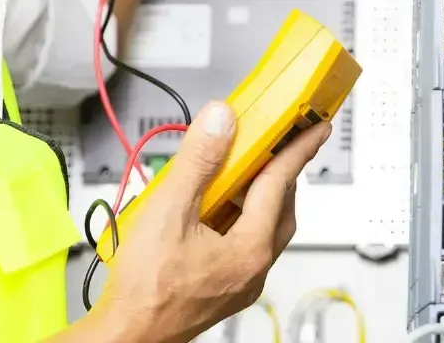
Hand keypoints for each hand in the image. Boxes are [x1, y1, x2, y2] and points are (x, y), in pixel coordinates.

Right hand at [87, 101, 331, 342]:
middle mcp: (252, 269)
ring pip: (260, 228)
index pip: (281, 184)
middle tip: (270, 143)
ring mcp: (240, 282)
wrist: (128, 335)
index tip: (316, 128)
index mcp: (250, 250)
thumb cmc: (146, 289)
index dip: (298, 149)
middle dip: (276, 173)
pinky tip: (207, 209)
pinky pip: (241, 244)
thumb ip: (198, 161)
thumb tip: (221, 122)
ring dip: (252, 196)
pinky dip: (235, 219)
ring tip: (230, 171)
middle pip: (279, 208)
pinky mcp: (222, 289)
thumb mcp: (168, 210)